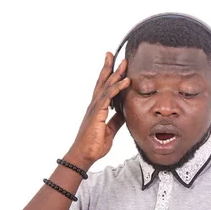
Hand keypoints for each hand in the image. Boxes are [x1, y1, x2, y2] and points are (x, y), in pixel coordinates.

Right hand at [65, 52, 130, 169]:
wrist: (85, 155)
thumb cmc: (94, 145)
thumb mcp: (110, 131)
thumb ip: (117, 120)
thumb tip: (124, 113)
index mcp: (97, 109)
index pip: (103, 88)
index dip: (109, 76)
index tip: (114, 65)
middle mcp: (95, 105)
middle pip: (102, 81)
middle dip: (108, 67)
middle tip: (113, 54)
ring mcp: (95, 108)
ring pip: (106, 86)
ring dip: (115, 73)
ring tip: (123, 62)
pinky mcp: (97, 113)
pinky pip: (108, 97)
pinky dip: (117, 88)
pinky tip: (125, 81)